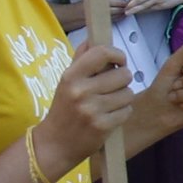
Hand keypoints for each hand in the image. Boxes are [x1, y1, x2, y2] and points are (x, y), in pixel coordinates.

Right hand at [27, 40, 138, 174]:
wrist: (55, 144)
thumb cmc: (63, 109)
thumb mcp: (66, 82)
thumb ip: (81, 60)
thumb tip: (93, 38)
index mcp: (71, 76)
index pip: (102, 53)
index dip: (117, 54)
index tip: (119, 61)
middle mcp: (81, 91)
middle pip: (123, 74)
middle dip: (122, 79)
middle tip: (113, 87)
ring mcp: (92, 110)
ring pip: (128, 93)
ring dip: (123, 98)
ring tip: (110, 103)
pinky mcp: (103, 126)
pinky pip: (127, 111)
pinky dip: (122, 113)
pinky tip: (110, 116)